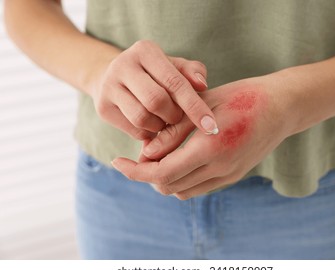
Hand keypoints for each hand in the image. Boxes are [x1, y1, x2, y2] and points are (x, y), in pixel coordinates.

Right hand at [91, 40, 217, 139]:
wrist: (113, 77)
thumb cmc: (155, 73)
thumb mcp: (174, 67)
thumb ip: (192, 73)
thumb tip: (202, 85)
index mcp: (145, 51)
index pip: (174, 82)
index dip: (195, 106)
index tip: (212, 126)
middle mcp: (123, 65)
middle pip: (156, 101)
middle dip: (174, 116)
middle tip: (178, 117)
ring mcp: (109, 87)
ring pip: (143, 119)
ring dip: (161, 127)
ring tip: (164, 120)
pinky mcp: (102, 108)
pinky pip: (134, 130)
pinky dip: (149, 134)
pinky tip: (151, 125)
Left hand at [112, 76, 293, 198]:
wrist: (281, 107)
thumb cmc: (242, 97)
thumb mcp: (203, 105)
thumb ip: (173, 132)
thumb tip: (145, 153)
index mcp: (210, 148)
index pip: (162, 172)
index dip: (135, 171)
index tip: (117, 162)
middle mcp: (219, 168)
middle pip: (169, 186)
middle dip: (146, 175)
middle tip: (138, 156)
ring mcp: (228, 175)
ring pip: (183, 191)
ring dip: (164, 178)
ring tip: (158, 157)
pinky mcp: (234, 177)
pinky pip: (199, 188)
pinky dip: (182, 179)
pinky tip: (179, 160)